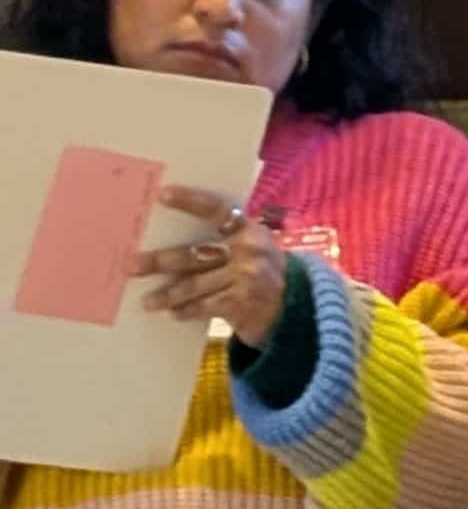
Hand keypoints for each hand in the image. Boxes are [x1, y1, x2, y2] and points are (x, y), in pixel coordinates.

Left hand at [134, 186, 288, 348]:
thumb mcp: (253, 246)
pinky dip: (187, 310)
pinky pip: (204, 307)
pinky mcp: (240, 303)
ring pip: (194, 284)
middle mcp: (248, 249)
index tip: (163, 195)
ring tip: (146, 301)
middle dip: (160, 261)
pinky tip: (173, 313)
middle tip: (132, 264)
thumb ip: (225, 240)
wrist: (293, 302)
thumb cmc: (263, 268)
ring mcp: (245, 277)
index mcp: (249, 228)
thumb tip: (176, 237)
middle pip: (194, 253)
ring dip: (167, 294)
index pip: (216, 209)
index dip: (190, 201)